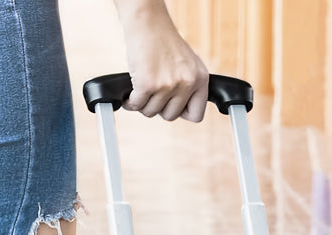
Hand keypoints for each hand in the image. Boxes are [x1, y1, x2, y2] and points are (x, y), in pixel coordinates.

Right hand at [114, 0, 208, 121]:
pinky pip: (137, 106)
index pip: (196, 115)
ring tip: (142, 88)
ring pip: (151, 112)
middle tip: (152, 93)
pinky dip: (130, 101)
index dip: (181, 112)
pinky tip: (131, 92)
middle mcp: (187, 82)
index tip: (171, 104)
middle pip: (170, 116)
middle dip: (158, 107)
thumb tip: (180, 112)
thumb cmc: (163, 42)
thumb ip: (188, 87)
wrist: (148, 22)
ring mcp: (168, 84)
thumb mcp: (187, 64)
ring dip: (143, 104)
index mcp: (200, 78)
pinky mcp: (148, 84)